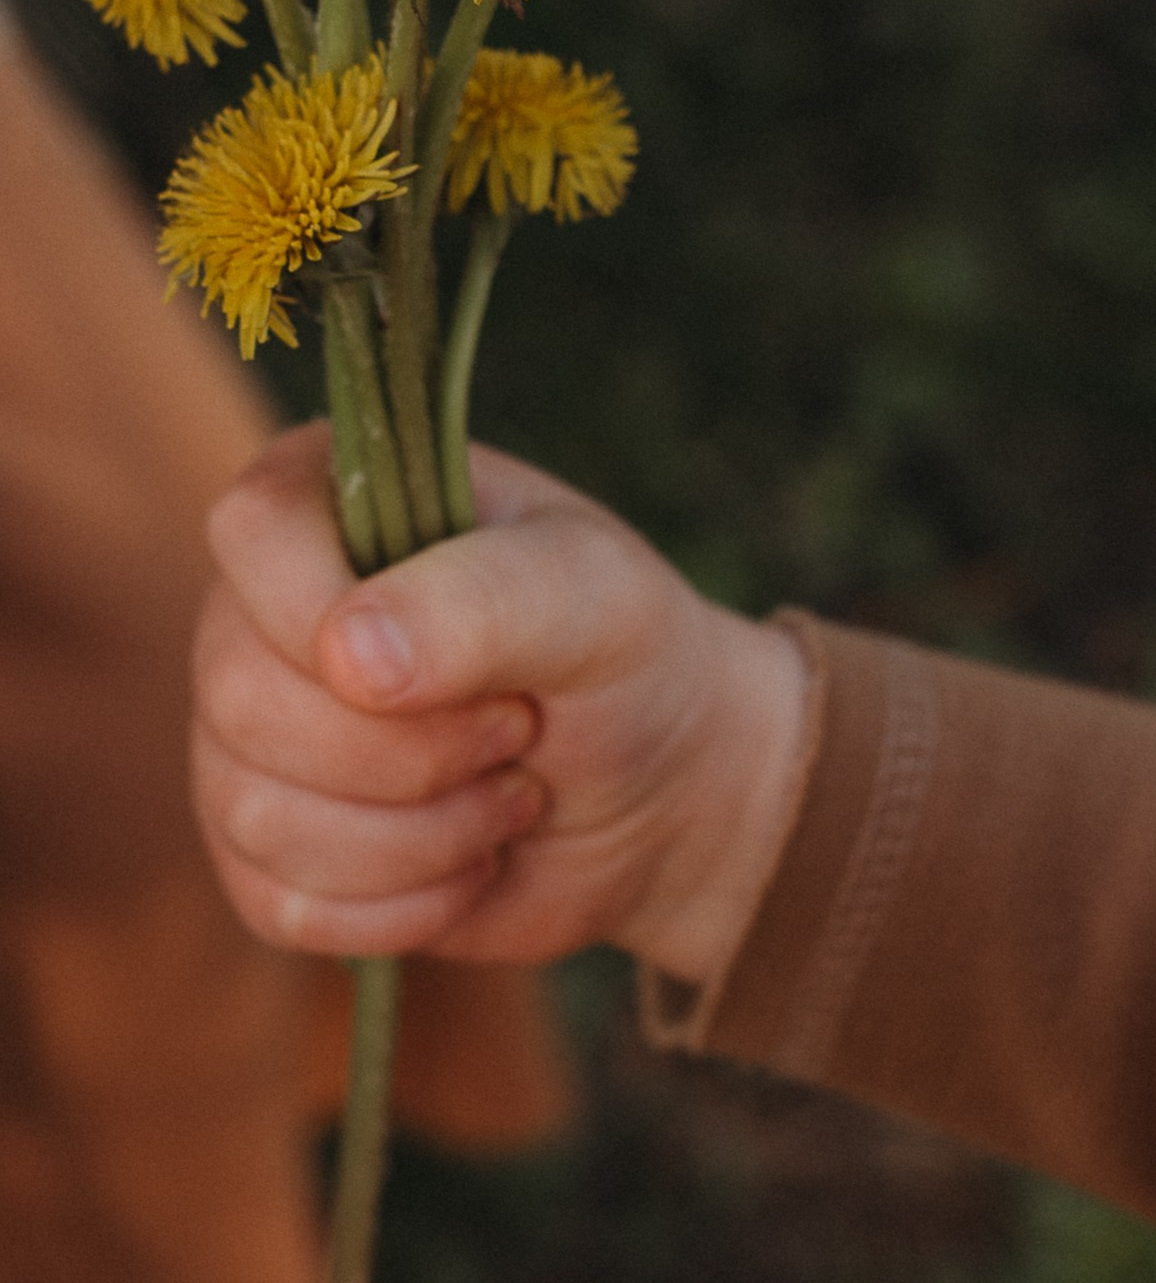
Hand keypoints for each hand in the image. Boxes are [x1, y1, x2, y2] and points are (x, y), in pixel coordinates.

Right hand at [192, 422, 808, 984]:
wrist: (663, 792)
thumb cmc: (628, 658)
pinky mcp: (270, 848)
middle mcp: (265, 609)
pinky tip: (472, 863)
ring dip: (421, 834)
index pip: (253, 532)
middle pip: (240, 693)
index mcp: (333, 498)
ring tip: (509, 791)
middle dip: (412, 748)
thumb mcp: (593, 600)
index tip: (470, 672)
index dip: (330, 614)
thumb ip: (481, 603)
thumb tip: (347, 654)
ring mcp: (252, 734)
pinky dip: (402, 906)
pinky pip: (278, 903)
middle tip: (521, 728)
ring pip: (255, 812)